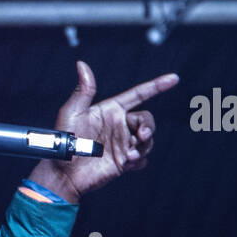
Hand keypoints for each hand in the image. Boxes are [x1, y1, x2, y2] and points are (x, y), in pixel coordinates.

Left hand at [40, 61, 179, 198]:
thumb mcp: (72, 112)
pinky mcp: (124, 162)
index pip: (139, 95)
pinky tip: (125, 163)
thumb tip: (81, 64)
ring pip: (148, 140)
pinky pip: (142, 159)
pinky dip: (139, 160)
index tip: (174, 78)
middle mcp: (119, 125)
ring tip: (128, 155)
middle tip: (141, 137)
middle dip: (149, 127)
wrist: (63, 172)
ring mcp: (123, 144)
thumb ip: (83, 90)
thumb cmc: (63, 140)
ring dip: (143, 147)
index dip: (157, 86)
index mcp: (111, 110)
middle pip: (147, 120)